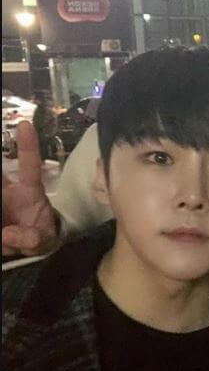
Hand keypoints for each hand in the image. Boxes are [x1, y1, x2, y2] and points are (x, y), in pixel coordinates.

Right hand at [2, 121, 58, 255]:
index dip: (29, 146)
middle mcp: (8, 190)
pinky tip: (0, 227)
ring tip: (2, 215)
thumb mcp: (42, 240)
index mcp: (29, 192)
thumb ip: (30, 238)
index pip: (30, 165)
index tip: (25, 125)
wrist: (30, 245)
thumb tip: (6, 235)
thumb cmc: (40, 235)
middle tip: (0, 160)